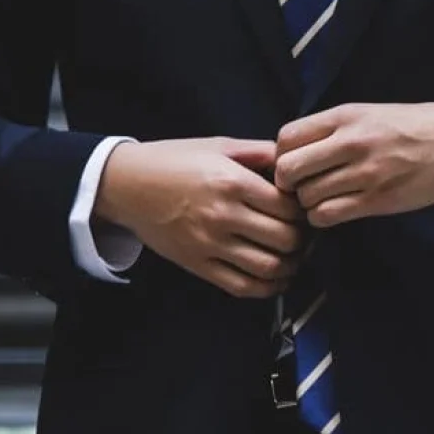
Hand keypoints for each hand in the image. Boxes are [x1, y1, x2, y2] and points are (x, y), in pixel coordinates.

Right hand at [95, 138, 304, 297]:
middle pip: (285, 239)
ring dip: (291, 265)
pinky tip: (276, 277)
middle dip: (303, 238)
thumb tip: (294, 161)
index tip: (305, 207)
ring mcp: (210, 245)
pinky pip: (242, 286)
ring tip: (295, 255)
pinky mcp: (198, 266)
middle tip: (305, 232)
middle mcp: (223, 216)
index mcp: (232, 182)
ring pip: (269, 268)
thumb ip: (259, 152)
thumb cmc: (175, 160)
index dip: (304, 209)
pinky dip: (267, 287)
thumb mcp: (219, 146)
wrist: (127, 185)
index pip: (288, 206)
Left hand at [275, 102, 433, 227]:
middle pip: (288, 170)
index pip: (286, 137)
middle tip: (300, 186)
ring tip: (321, 198)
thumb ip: (332, 129)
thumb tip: (293, 150)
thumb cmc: (413, 124)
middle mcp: (351, 142)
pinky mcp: (378, 200)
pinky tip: (334, 210)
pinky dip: (323, 217)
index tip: (293, 163)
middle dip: (287, 183)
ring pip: (306, 197)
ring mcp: (365, 173)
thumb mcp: (368, 112)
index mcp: (345, 116)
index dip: (280, 155)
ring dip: (307, 203)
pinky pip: (328, 215)